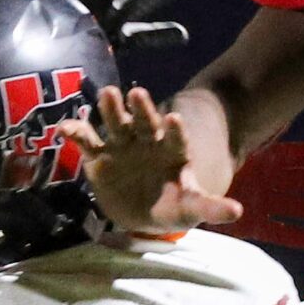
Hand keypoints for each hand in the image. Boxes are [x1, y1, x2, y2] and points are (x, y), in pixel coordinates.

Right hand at [60, 85, 244, 233]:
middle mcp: (147, 141)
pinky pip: (87, 140)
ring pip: (117, 123)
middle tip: (137, 93)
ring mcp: (122, 145)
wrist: (143, 212)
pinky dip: (76, 132)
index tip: (174, 118)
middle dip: (142, 108)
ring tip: (106, 94)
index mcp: (172, 151)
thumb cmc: (172, 206)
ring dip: (112, 109)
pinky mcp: (99, 156)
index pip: (175, 137)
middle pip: (145, 121)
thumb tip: (238, 212)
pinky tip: (65, 128)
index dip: (174, 129)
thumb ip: (211, 207)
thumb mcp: (192, 209)